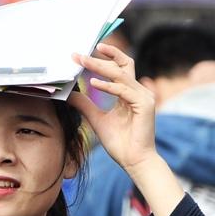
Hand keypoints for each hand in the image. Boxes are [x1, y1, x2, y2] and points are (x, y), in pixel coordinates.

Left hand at [68, 43, 156, 169]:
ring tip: (82, 62)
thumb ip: (85, 104)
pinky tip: (93, 83)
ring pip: (121, 74)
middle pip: (121, 65)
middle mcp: (138, 91)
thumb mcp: (96, 119)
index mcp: (129, 93)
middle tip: (79, 54)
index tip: (82, 55)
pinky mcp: (144, 105)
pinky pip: (124, 90)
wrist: (134, 161)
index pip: (119, 67)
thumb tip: (70, 93)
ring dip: (100, 67)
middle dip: (99, 58)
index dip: (104, 58)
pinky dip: (108, 86)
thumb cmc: (120, 143)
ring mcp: (143, 97)